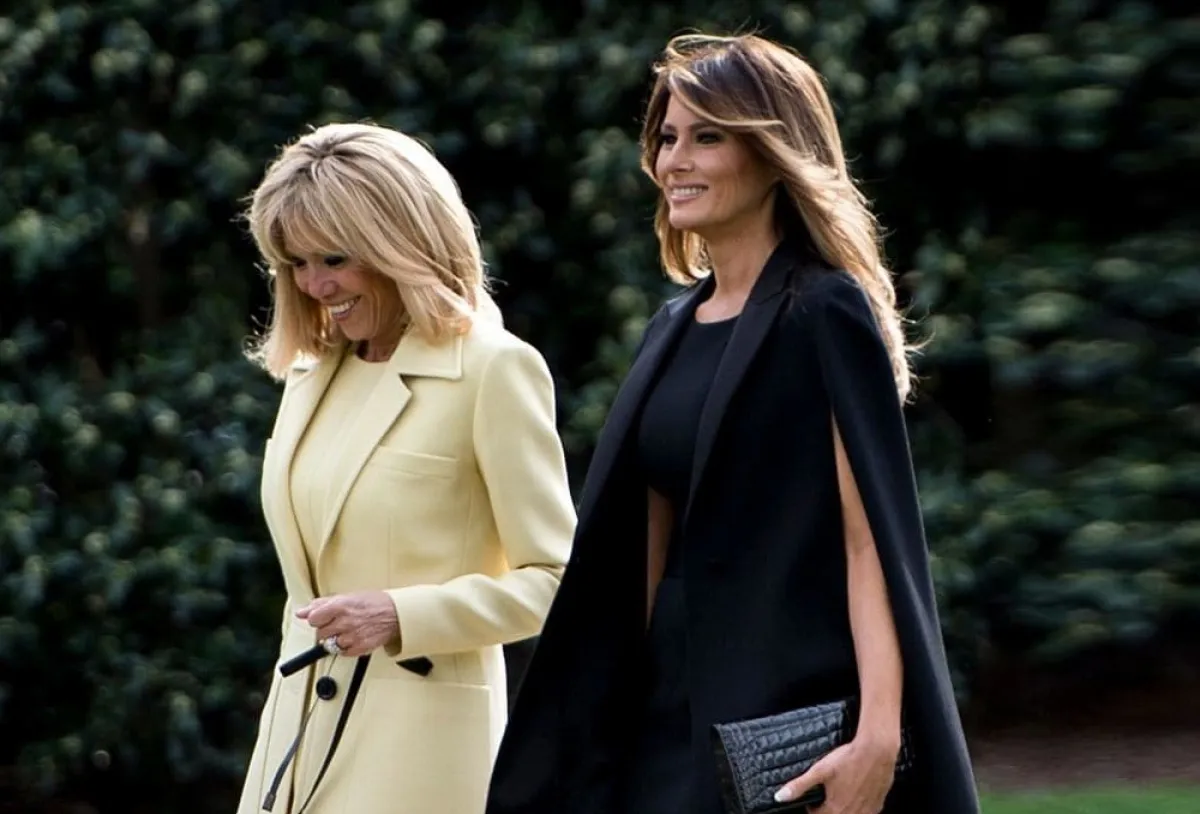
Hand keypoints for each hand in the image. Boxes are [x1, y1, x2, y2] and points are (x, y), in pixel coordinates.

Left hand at [295, 591, 399, 656]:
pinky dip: (346, 647)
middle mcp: (344, 622)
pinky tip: (354, 637)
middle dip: (326, 629)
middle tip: (339, 624)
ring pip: (330, 644)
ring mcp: (351, 636)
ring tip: (348, 630)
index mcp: (339, 606)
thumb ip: (321, 604)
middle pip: (320, 633)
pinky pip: (342, 652)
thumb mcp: (347, 596)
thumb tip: (301, 612)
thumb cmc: (373, 603)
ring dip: (336, 639)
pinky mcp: (358, 648)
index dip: (317, 619)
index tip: (323, 618)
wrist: (396, 614)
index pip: (313, 619)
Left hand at [773, 735, 897, 813]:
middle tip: (826, 796)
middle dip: (827, 810)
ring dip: (842, 809)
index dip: (812, 808)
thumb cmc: (848, 759)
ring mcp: (866, 811)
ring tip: (840, 794)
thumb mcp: (819, 770)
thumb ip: (799, 786)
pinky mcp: (878, 805)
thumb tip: (779, 797)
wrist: (877, 751)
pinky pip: (865, 813)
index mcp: (835, 809)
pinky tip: (855, 794)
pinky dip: (858, 808)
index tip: (811, 800)